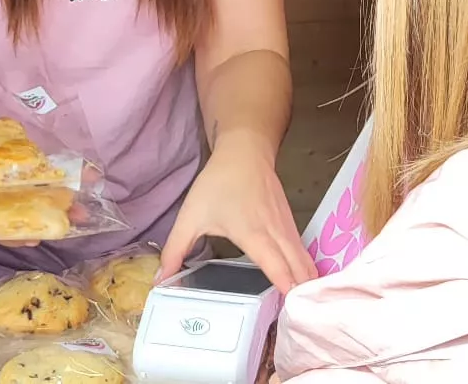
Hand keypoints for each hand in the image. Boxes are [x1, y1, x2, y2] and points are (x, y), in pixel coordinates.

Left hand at [161, 135, 316, 291]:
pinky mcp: (290, 222)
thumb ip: (175, 250)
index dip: (285, 285)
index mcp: (253, 233)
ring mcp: (287, 226)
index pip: (275, 263)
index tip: (291, 306)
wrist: (245, 151)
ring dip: (307, 281)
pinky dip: (305, 267)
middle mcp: (275, 232)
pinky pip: (302, 250)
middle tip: (300, 317)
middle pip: (298, 266)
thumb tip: (161, 280)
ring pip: (304, 258)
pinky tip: (303, 282)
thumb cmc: (219, 183)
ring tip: (304, 306)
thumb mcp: (190, 216)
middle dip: (302, 291)